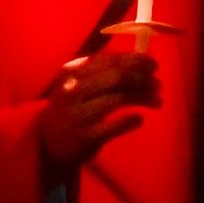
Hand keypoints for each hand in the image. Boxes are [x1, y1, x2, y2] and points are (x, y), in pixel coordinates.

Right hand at [37, 46, 158, 175]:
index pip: (111, 60)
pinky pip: (117, 124)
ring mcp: (79, 114)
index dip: (137, 61)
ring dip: (145, 97)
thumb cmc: (71, 107)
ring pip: (120, 98)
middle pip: (119, 77)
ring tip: (157, 101)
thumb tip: (143, 61)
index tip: (153, 65)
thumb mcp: (79, 84)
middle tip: (158, 84)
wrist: (45, 142)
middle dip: (144, 79)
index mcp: (73, 71)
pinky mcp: (86, 136)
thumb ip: (105, 71)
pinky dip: (133, 120)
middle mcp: (74, 90)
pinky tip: (139, 119)